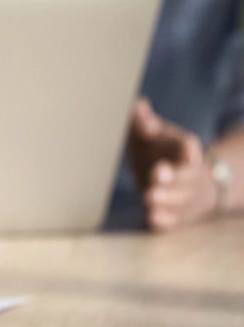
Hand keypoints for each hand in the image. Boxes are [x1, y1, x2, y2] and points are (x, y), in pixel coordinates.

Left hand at [127, 98, 219, 231]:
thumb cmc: (157, 150)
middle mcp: (188, 173)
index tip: (185, 151)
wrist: (179, 179)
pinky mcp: (176, 215)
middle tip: (157, 174)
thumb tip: (137, 106)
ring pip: (181, 199)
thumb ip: (143, 122)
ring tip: (149, 197)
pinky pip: (173, 220)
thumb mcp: (151, 133)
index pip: (189, 147)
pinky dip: (164, 220)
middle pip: (186, 175)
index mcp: (182, 148)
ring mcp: (184, 195)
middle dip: (174, 176)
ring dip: (167, 199)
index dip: (187, 150)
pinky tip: (152, 218)